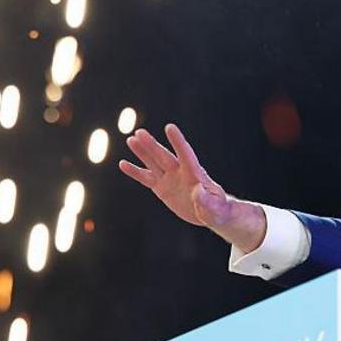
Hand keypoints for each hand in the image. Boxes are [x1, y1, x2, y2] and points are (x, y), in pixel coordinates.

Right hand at [119, 124, 265, 251]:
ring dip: (142, 152)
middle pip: (164, 156)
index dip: (178, 141)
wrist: (212, 213)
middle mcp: (180, 172)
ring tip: (131, 139)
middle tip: (140, 132)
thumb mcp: (214, 207)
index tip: (169, 127)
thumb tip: (198, 192)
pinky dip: (135, 172)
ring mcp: (170, 179)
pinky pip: (146, 178)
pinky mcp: (162, 188)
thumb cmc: (218, 209)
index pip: (186, 154)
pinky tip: (123, 164)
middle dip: (152, 145)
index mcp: (195, 173)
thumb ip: (206, 200)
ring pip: (153, 162)